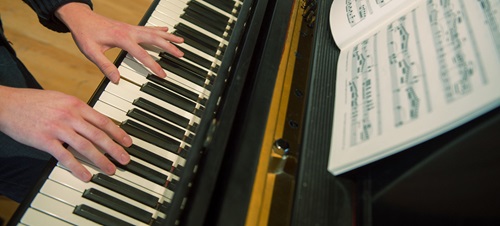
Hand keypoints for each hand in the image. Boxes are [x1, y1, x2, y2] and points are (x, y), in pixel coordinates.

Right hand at [0, 86, 131, 180]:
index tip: (128, 142)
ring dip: (101, 160)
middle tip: (125, 159)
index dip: (118, 133)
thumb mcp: (61, 99)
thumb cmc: (34, 102)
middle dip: (115, 149)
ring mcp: (58, 128)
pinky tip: (85, 176)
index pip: (103, 120)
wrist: (7, 105)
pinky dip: (77, 168)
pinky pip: (65, 156)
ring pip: (85, 146)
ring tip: (110, 170)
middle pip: (98, 135)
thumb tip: (94, 121)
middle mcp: (70, 116)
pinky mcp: (45, 140)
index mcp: (76, 105)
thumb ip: (78, 110)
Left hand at [55, 3, 183, 82]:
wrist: (80, 17)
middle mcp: (129, 31)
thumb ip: (104, 66)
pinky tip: (166, 30)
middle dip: (169, 47)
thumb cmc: (85, 34)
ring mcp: (131, 28)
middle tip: (181, 54)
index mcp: (122, 38)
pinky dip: (159, 29)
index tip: (163, 74)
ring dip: (168, 37)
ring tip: (181, 41)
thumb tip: (116, 79)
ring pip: (154, 31)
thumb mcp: (91, 52)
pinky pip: (148, 28)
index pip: (142, 54)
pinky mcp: (129, 27)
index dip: (153, 65)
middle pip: (155, 39)